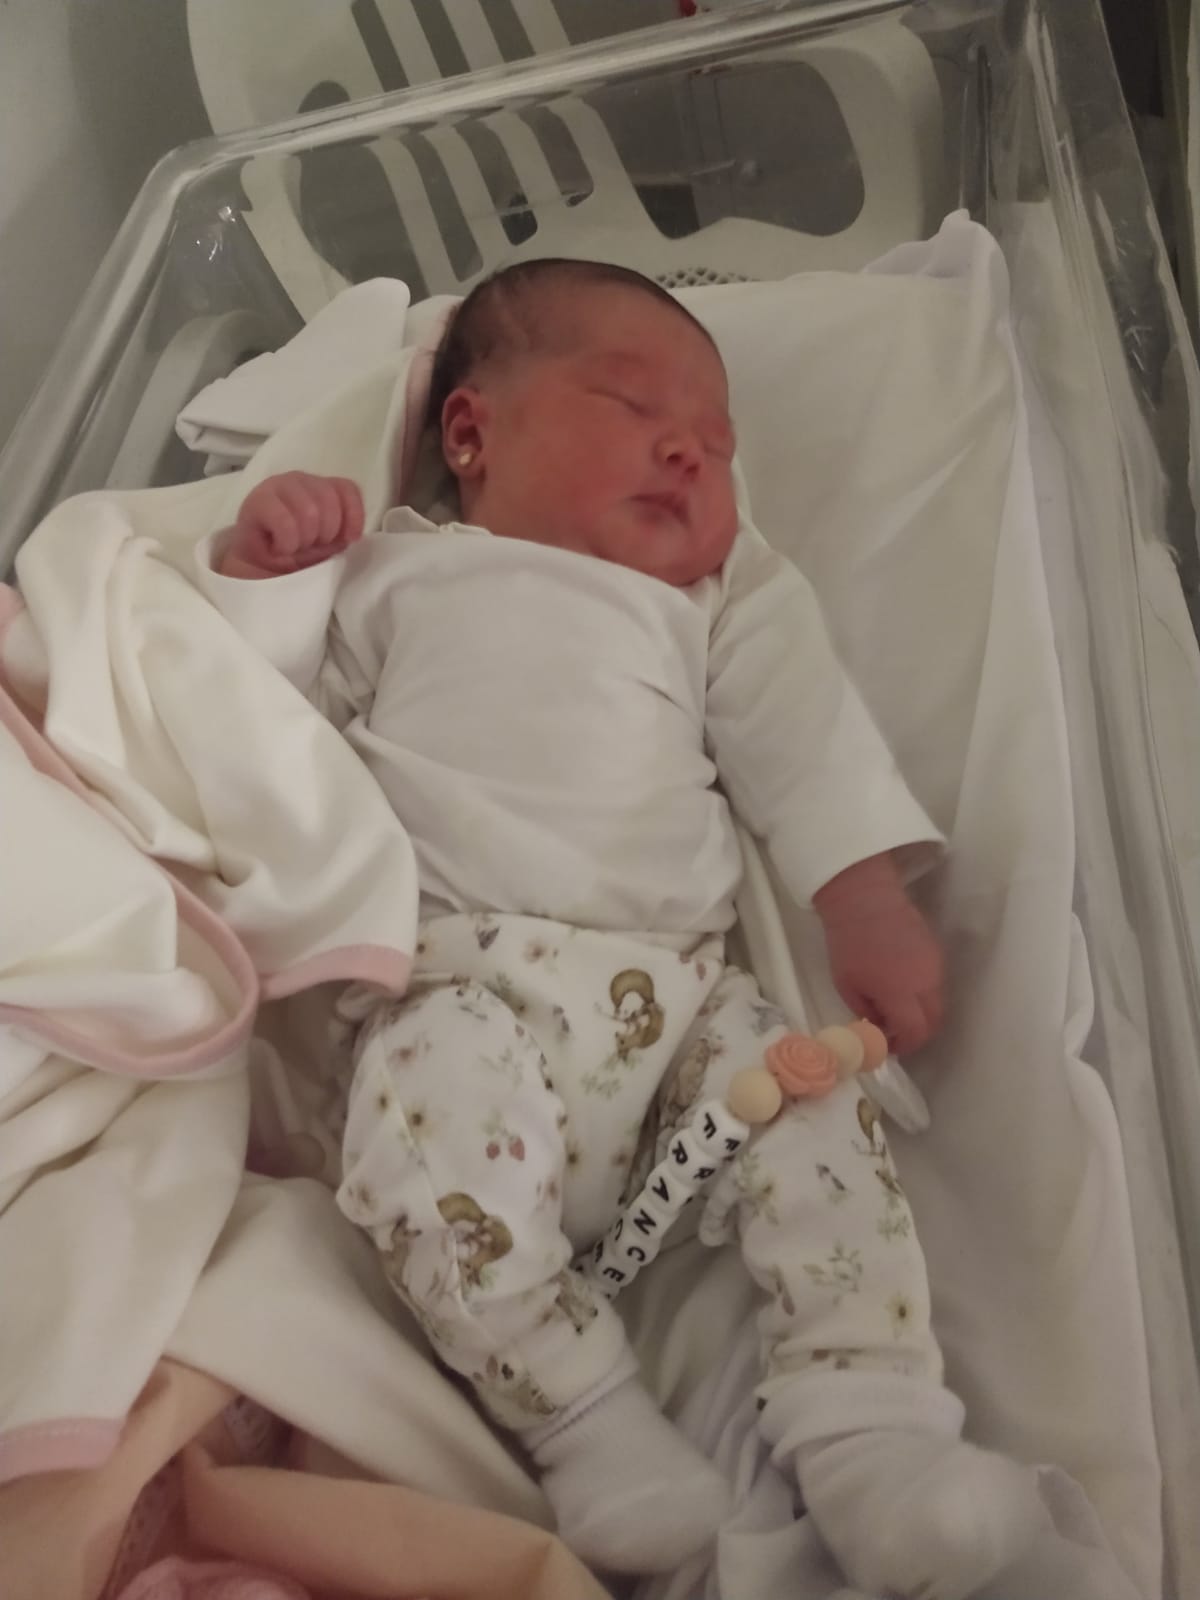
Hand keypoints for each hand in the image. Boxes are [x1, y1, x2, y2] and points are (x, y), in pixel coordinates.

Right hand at [224, 471, 363, 576]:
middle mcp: (302, 480)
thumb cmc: (295, 550)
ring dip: (305, 540)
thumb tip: (351, 534)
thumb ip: (342, 533)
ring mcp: (279, 485)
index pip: (347, 488)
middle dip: (326, 533)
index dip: (354, 515)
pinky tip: (280, 548)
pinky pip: (286, 523)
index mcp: (322, 486)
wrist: (258, 563)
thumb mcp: (327, 545)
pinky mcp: (259, 499)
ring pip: (309, 512)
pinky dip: (288, 543)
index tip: (350, 539)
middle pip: (329, 501)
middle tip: (311, 545)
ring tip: (294, 547)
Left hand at [813, 856, 944, 1056]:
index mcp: (902, 993)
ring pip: (938, 1003)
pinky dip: (924, 994)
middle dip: (917, 1034)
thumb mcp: (846, 984)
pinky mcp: (937, 952)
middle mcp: (926, 983)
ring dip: (921, 1014)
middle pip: (934, 1022)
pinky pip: (937, 983)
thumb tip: (880, 1025)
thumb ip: (866, 1011)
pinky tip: (903, 987)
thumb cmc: (848, 943)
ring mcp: (936, 966)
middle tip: (896, 1033)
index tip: (888, 1044)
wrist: (863, 898)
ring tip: (897, 1009)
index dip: (904, 1045)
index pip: (916, 1033)